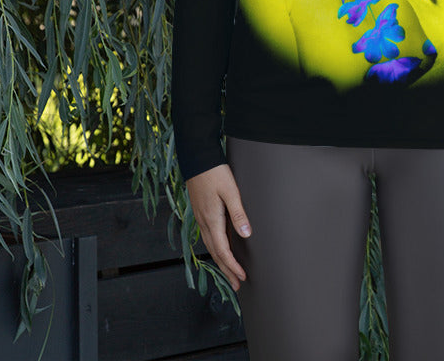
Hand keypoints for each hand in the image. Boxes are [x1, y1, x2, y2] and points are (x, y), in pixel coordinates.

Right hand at [185, 164, 251, 291]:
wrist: (197, 158)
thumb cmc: (215, 172)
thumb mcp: (230, 191)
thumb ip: (238, 213)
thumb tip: (246, 234)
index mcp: (212, 220)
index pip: (223, 250)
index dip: (232, 266)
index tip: (242, 277)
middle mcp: (204, 222)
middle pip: (216, 253)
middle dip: (226, 270)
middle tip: (237, 284)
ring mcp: (201, 217)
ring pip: (211, 246)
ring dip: (221, 261)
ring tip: (230, 272)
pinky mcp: (201, 212)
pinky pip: (208, 236)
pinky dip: (216, 248)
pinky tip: (221, 248)